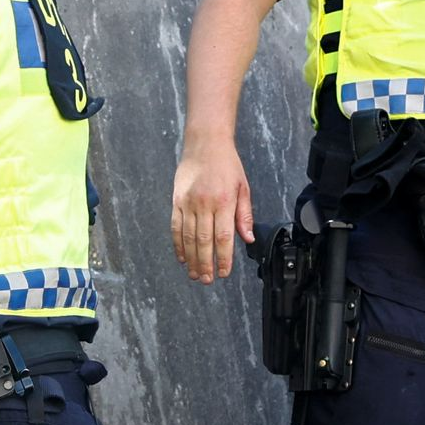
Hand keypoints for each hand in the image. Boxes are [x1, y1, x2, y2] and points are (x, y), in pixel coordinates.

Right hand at [172, 136, 257, 281]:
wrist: (205, 144)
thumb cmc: (226, 165)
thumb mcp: (243, 187)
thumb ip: (244, 215)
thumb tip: (248, 238)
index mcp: (224, 201)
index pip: (224, 237)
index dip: (223, 258)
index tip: (224, 272)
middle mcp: (205, 204)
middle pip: (204, 241)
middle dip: (205, 264)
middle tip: (207, 280)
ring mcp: (188, 203)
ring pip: (189, 237)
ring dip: (191, 259)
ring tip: (194, 274)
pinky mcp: (177, 201)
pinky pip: (176, 227)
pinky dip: (178, 245)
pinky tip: (181, 257)